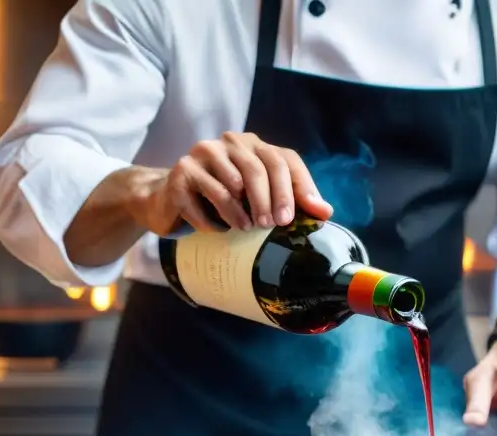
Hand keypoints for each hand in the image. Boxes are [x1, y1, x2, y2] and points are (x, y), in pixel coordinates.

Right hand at [132, 132, 332, 235]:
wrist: (170, 196)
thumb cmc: (225, 198)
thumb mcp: (260, 197)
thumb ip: (292, 200)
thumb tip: (325, 213)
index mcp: (255, 146)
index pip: (283, 160)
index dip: (295, 189)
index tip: (296, 217)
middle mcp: (229, 144)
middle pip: (257, 169)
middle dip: (269, 200)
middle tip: (271, 225)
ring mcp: (202, 155)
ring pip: (229, 185)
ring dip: (239, 212)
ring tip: (246, 229)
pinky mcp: (180, 173)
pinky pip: (200, 199)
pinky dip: (211, 220)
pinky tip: (217, 230)